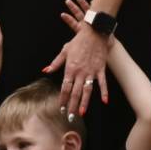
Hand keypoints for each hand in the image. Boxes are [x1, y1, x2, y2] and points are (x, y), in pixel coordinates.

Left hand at [47, 0, 109, 116]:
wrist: (94, 32)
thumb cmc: (78, 41)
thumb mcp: (65, 50)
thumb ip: (55, 62)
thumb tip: (45, 70)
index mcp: (70, 68)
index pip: (65, 88)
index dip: (62, 99)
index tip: (61, 108)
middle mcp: (80, 72)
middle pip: (75, 93)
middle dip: (71, 106)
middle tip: (69, 117)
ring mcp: (91, 71)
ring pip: (87, 91)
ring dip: (84, 103)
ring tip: (81, 114)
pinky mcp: (101, 69)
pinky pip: (102, 83)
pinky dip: (104, 92)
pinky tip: (105, 101)